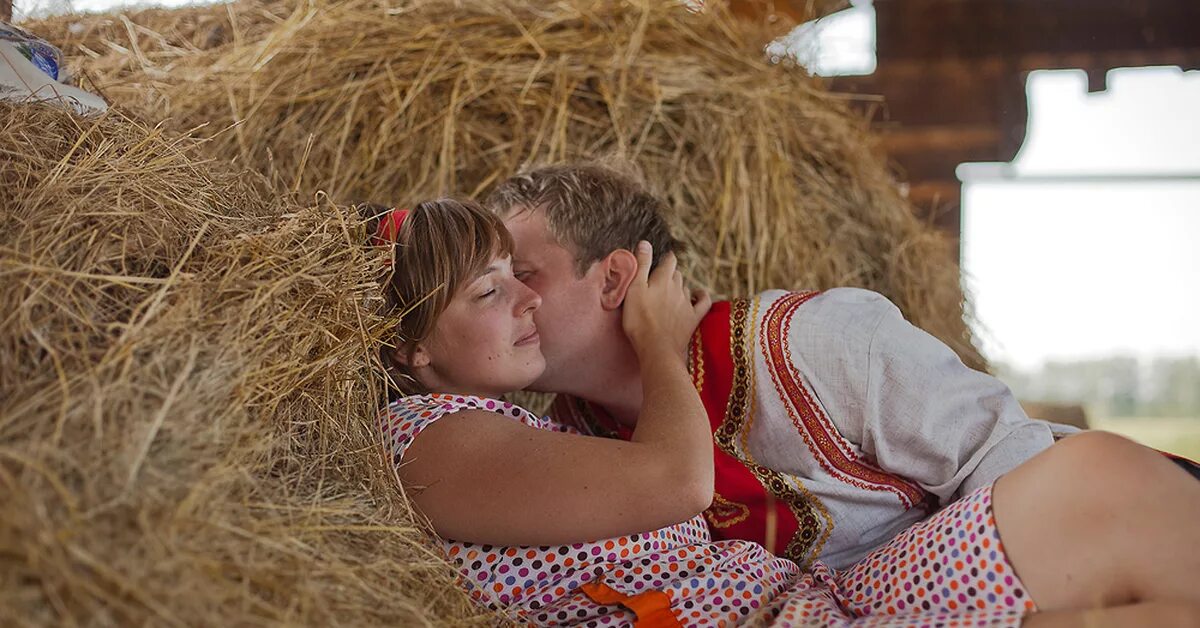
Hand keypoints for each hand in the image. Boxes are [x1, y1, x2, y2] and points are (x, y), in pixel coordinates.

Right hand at [622, 241, 711, 360]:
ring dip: (678, 287)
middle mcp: (678, 287)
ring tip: (668, 292)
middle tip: (657, 280)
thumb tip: (646, 243)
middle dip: (669, 273)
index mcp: (663, 279)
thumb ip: (642, 265)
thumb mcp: (634, 290)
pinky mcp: (693, 318)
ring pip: (685, 288)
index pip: (669, 260)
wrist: (657, 348)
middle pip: (676, 274)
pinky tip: (698, 295)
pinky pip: (703, 302)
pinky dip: (701, 296)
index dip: (665, 257)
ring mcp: (687, 303)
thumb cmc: (640, 320)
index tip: (660, 258)